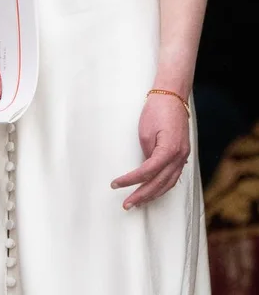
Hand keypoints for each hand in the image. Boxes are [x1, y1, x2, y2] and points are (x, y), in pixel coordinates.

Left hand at [110, 93, 190, 208]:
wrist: (172, 96)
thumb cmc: (156, 110)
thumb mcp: (145, 131)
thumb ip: (147, 153)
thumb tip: (146, 169)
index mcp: (169, 151)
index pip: (148, 172)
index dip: (131, 180)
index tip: (116, 184)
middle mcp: (179, 157)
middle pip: (160, 183)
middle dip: (143, 195)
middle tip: (127, 204)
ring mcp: (183, 157)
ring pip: (169, 183)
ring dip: (153, 194)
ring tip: (138, 202)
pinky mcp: (182, 154)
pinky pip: (173, 176)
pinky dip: (162, 185)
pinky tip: (153, 190)